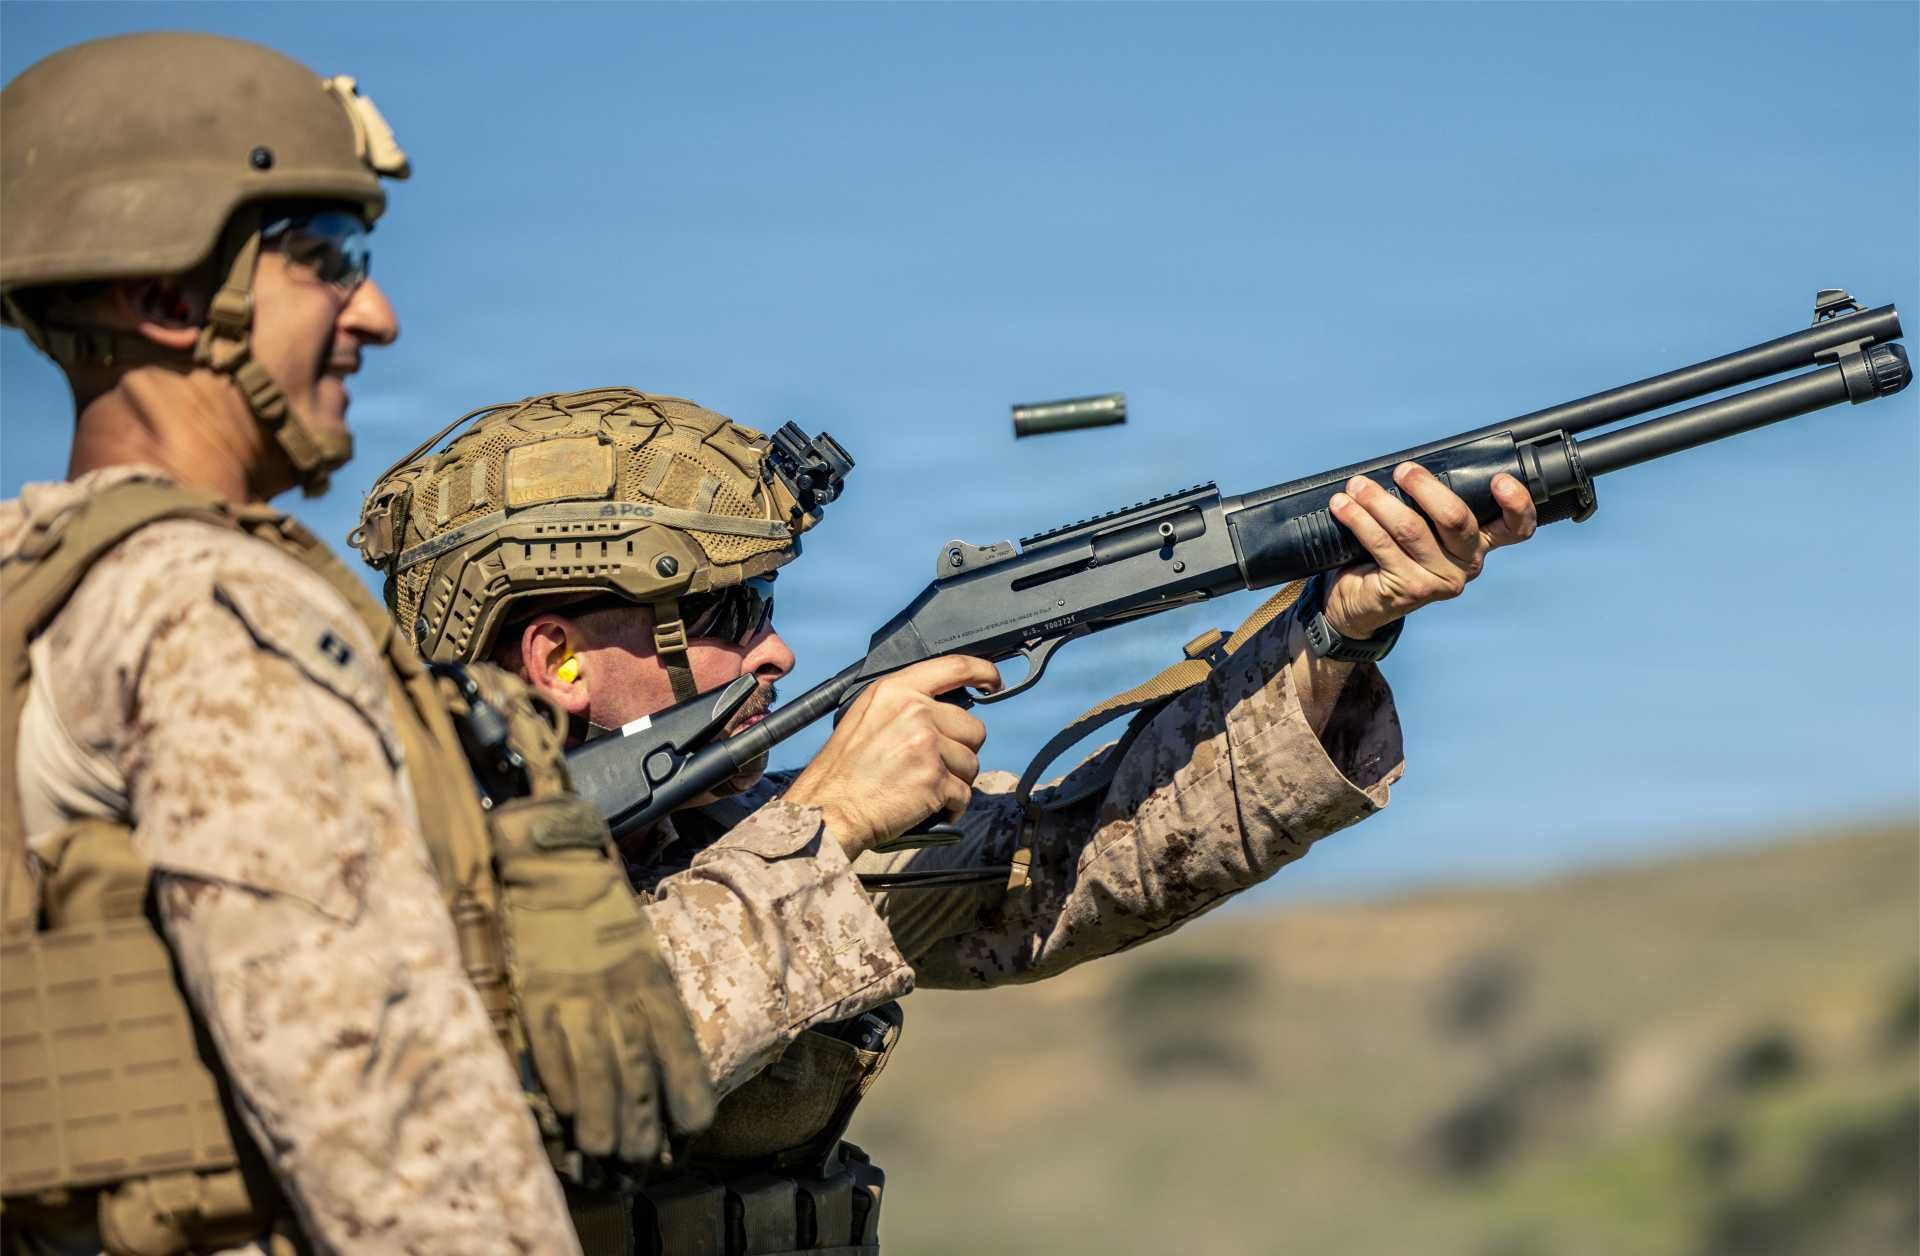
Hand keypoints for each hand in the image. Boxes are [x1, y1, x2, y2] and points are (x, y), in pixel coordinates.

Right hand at [493, 798, 716, 1162]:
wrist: (553, 867)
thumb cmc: (600, 919)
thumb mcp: (642, 958)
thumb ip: (650, 1012)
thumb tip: (658, 1072)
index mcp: (656, 988)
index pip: (685, 1064)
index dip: (685, 1110)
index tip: (680, 1137)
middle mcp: (625, 998)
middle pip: (642, 1083)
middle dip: (641, 1134)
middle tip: (637, 1164)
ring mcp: (580, 1001)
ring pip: (600, 1081)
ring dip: (601, 1127)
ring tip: (600, 1157)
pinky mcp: (538, 999)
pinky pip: (554, 1058)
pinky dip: (562, 1092)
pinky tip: (563, 1118)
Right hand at [784, 655, 999, 857]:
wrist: (828, 809)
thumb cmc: (843, 771)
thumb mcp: (866, 717)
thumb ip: (905, 705)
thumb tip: (944, 710)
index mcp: (896, 691)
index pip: (955, 667)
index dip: (983, 671)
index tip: (993, 681)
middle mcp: (914, 711)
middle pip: (973, 727)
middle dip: (960, 751)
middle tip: (932, 767)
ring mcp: (926, 744)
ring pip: (972, 763)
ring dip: (955, 780)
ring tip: (923, 788)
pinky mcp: (934, 779)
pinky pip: (964, 794)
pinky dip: (951, 806)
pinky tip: (927, 808)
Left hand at [1323, 463, 1537, 639]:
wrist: (1359, 602)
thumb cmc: (1391, 552)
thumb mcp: (1419, 525)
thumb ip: (1426, 502)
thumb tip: (1408, 465)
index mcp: (1479, 543)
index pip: (1516, 528)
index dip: (1517, 504)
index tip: (1499, 480)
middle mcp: (1467, 564)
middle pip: (1457, 518)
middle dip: (1425, 486)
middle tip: (1402, 470)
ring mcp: (1439, 580)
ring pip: (1411, 528)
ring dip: (1379, 500)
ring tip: (1357, 486)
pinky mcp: (1408, 589)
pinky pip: (1380, 544)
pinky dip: (1358, 519)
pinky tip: (1342, 506)